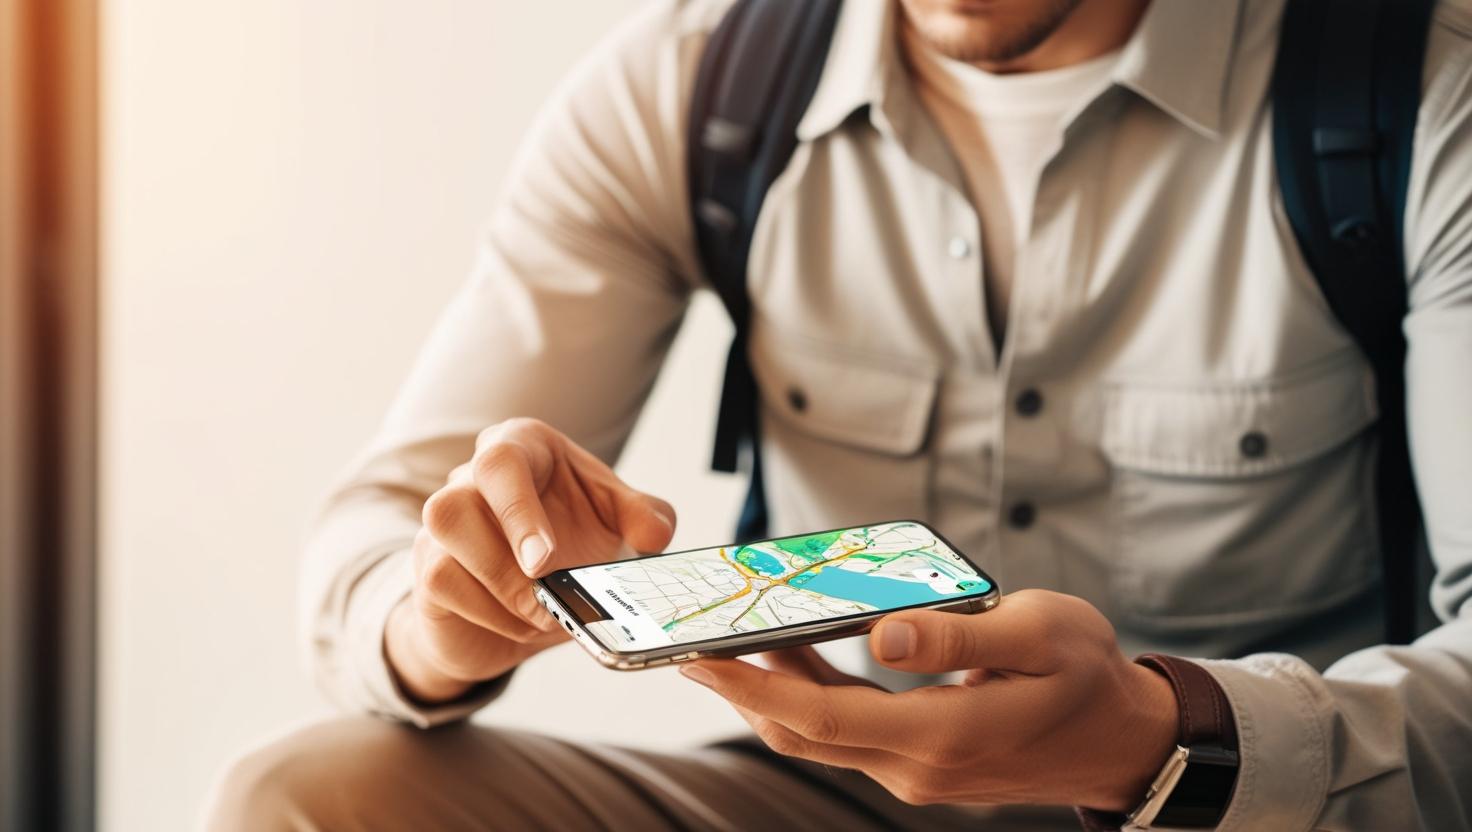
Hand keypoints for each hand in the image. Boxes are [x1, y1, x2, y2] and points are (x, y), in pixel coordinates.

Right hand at [385, 418, 675, 703]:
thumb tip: (655, 534)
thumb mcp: (618, 525)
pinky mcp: (429, 570)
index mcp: (520, 450)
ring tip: (546, 613)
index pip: (501, 461)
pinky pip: (442, 586)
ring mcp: (442, 527)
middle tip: (547, 595)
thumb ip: (646, 519)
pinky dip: (490, 614)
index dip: (518, 512)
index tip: (545, 560)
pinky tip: (524, 623)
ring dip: (499, 590)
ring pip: (443, 548)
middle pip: (452, 505)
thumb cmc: (574, 542)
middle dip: (501, 559)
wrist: (534, 602)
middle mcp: (470, 479)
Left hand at [679, 590, 1178, 810]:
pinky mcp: (922, 765)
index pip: (822, 717)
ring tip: (731, 646)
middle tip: (692, 646)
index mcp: (944, 734)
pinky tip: (796, 662)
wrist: (1123, 739)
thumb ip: (958, 634)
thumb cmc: (1088, 675)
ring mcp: (918, 773)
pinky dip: (812, 702)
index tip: (702, 657)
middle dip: (743, 691)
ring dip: (772, 697)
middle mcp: (919, 765)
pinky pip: (848, 737)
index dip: (754, 688)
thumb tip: (882, 634)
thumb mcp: (1040, 634)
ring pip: (822, 739)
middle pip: (804, 734)